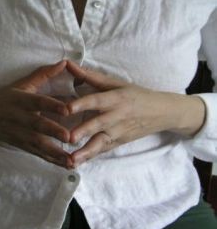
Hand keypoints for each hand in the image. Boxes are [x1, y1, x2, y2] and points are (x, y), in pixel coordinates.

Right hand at [0, 61, 72, 168]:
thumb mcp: (20, 84)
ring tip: (71, 161)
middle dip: (52, 132)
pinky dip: (50, 160)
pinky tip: (65, 165)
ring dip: (54, 153)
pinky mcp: (18, 145)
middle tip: (70, 138)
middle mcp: (17, 117)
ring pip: (36, 144)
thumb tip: (64, 63)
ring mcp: (16, 133)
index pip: (36, 101)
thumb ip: (43, 74)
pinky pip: (35, 153)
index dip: (50, 105)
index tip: (67, 109)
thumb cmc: (3, 98)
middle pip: (36, 125)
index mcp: (18, 99)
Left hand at [66, 61, 205, 166]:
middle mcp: (117, 116)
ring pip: (101, 143)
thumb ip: (90, 76)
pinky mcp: (119, 142)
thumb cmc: (135, 94)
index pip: (97, 101)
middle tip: (68, 138)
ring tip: (71, 161)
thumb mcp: (116, 83)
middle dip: (84, 131)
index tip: (67, 109)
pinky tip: (77, 164)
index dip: (82, 104)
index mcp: (116, 98)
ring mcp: (119, 132)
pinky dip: (91, 157)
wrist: (162, 112)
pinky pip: (103, 150)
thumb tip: (68, 64)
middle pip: (99, 124)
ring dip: (86, 152)